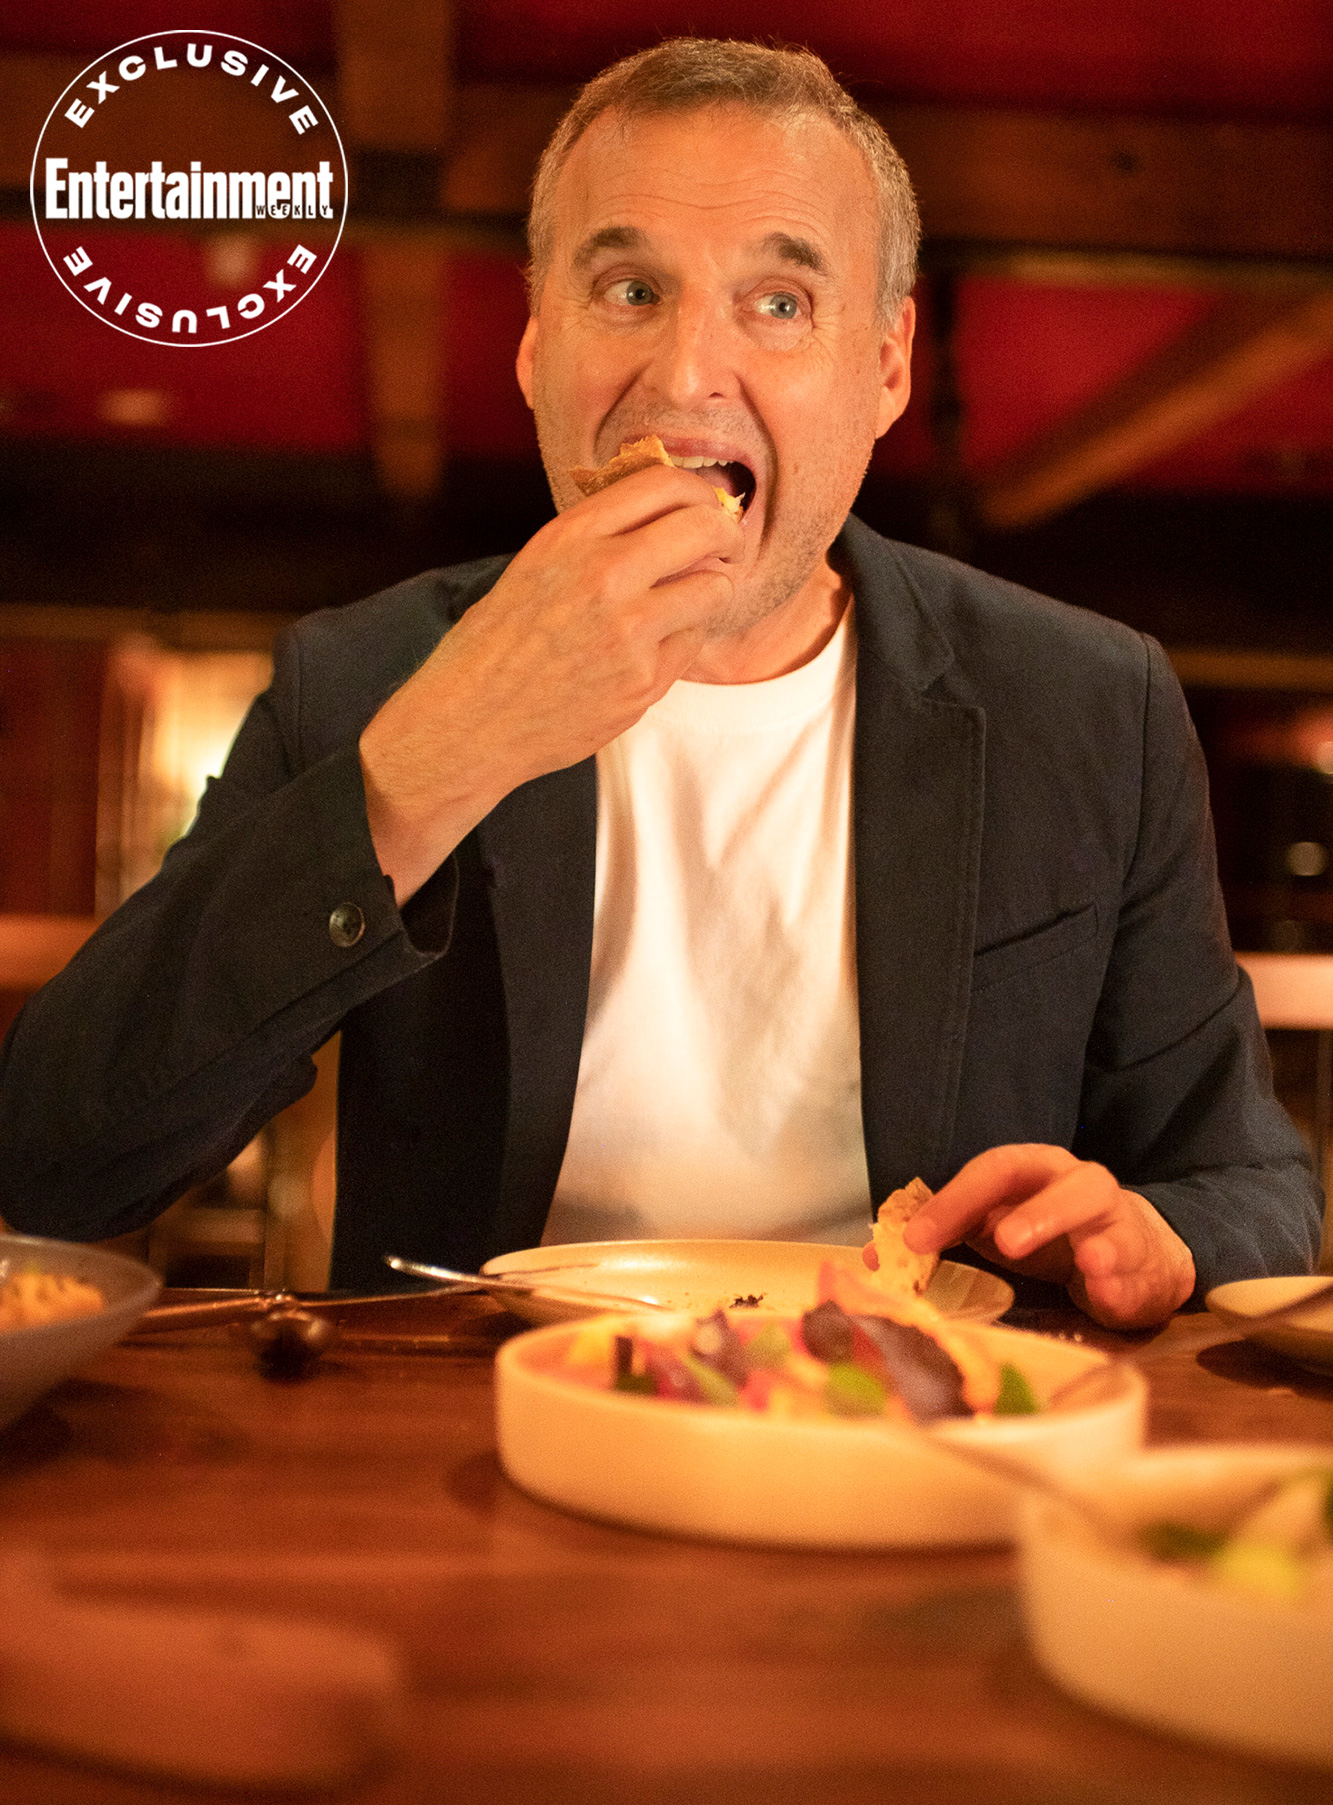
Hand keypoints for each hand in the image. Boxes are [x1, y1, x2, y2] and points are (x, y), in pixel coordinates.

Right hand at [360, 465, 740, 900]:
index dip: (700, 491)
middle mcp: (603, 575)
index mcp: (569, 537)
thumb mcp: (533, 567)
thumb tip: (665, 514)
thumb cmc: (494, 645)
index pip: (664, 484)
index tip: (707, 505)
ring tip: (689, 599)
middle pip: (704, 527)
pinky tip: (653, 647)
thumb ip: (593, 539)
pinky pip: (693, 643)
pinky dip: (684, 639)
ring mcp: (628, 632)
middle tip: (722, 546)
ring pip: (714, 588)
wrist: (468, 723)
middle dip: (724, 533)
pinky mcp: (643, 681)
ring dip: (711, 588)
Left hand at [899, 1144, 1195, 1328]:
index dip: (954, 1202)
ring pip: (1109, 1220)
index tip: (915, 1240)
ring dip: (1096, 1241)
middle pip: (1063, 1186)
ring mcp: (1116, 1223)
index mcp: (1033, 1172)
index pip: (993, 1172)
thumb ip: (945, 1236)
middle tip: (1005, 1241)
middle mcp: (1078, 1186)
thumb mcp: (995, 1228)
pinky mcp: (1141, 1265)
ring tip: (1085, 1260)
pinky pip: (1133, 1271)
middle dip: (1037, 1214)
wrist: (1133, 1251)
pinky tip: (1107, 1294)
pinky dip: (1121, 1283)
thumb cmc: (1050, 1236)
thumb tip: (877, 1257)